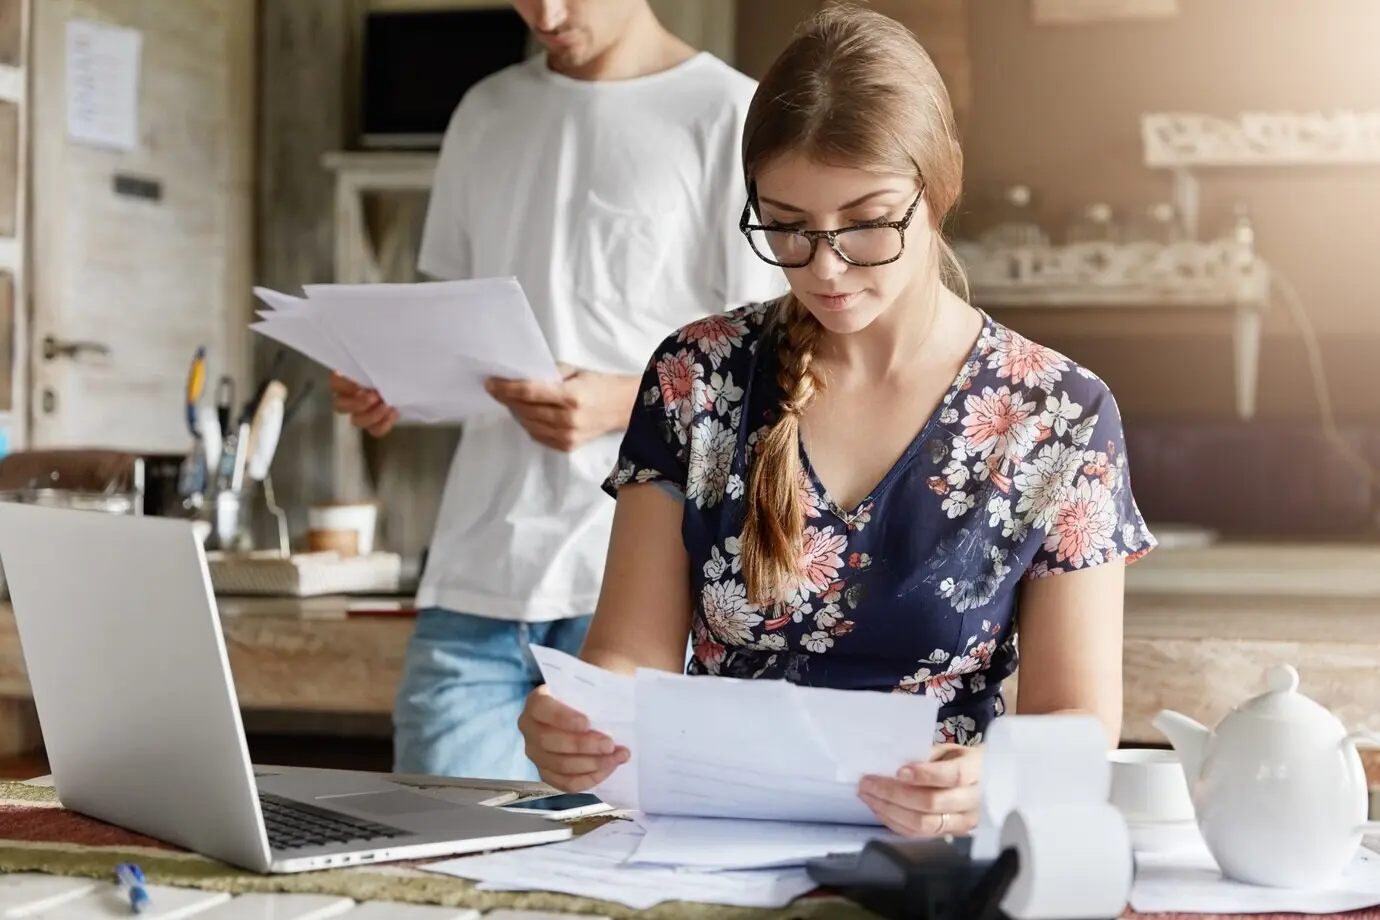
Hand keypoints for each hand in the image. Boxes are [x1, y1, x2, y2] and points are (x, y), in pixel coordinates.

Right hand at [329, 372, 398, 436]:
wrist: (404, 381)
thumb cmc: (390, 368)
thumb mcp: (382, 363)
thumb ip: (374, 367)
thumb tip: (374, 371)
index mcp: (347, 379)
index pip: (335, 383)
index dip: (345, 387)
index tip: (360, 386)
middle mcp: (349, 397)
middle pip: (339, 406)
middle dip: (356, 404)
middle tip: (374, 397)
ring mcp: (360, 413)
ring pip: (356, 421)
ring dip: (372, 416)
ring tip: (386, 406)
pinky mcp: (374, 424)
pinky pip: (374, 430)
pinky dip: (384, 424)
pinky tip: (393, 412)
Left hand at [485, 364, 635, 451]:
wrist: (623, 408)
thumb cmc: (597, 384)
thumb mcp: (574, 371)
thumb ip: (548, 374)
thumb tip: (519, 376)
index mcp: (571, 396)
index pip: (529, 393)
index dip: (506, 389)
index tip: (490, 384)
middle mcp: (568, 419)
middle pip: (525, 410)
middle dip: (507, 399)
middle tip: (496, 389)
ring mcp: (567, 436)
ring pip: (528, 424)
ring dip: (515, 412)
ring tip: (510, 400)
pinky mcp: (567, 446)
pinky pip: (537, 435)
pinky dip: (527, 424)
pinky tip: (525, 413)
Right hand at [519, 685, 629, 790]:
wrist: (594, 703)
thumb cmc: (593, 691)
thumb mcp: (595, 683)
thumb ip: (599, 692)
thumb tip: (618, 705)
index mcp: (537, 700)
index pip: (542, 709)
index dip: (562, 718)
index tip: (587, 722)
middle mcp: (530, 728)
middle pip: (549, 742)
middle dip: (582, 746)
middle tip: (610, 744)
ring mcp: (536, 753)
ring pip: (559, 765)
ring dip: (591, 764)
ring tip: (618, 756)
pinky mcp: (548, 772)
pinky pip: (566, 783)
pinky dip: (589, 779)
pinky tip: (608, 769)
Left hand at [858, 743, 983, 836]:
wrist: (981, 777)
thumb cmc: (958, 757)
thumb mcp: (948, 746)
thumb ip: (927, 752)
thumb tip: (894, 760)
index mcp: (974, 771)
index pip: (952, 776)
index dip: (925, 775)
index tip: (899, 771)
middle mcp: (972, 800)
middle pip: (931, 803)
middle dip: (894, 794)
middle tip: (868, 782)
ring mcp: (962, 822)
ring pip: (923, 823)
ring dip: (889, 810)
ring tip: (867, 795)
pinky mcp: (949, 834)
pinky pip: (918, 834)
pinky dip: (894, 822)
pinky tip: (878, 808)